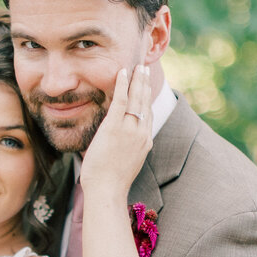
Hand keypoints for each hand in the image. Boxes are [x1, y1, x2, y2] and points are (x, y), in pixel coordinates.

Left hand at [80, 66, 152, 197]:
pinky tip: (123, 72)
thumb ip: (126, 149)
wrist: (107, 190)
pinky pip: (121, 100)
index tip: (147, 86)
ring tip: (138, 66)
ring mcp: (129, 130)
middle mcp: (141, 133)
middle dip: (145, 84)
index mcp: (145, 142)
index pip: (149, 114)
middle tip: (145, 68)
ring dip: (137, 80)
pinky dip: (123, 84)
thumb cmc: (110, 182)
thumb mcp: (125, 163)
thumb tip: (118, 144)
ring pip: (137, 98)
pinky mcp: (115, 128)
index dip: (147, 98)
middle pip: (146, 102)